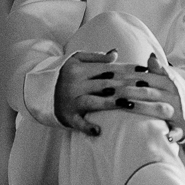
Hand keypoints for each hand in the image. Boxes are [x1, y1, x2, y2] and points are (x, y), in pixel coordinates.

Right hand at [55, 48, 174, 136]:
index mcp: (80, 69)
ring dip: (112, 104)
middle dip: (127, 86)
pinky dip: (87, 127)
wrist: (38, 90)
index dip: (128, 69)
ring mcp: (71, 100)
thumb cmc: (64, 74)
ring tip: (129, 105)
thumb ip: (96, 57)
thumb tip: (116, 53)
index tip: (145, 70)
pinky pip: (78, 122)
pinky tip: (99, 131)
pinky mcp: (67, 115)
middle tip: (146, 88)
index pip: (109, 69)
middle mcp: (76, 84)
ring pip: (94, 101)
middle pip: (106, 84)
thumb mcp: (76, 60)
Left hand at [115, 58, 184, 141]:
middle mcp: (173, 96)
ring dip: (142, 107)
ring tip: (124, 105)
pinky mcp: (182, 128)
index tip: (109, 76)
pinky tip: (163, 136)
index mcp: (169, 84)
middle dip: (128, 90)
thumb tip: (151, 55)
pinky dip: (171, 134)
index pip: (145, 77)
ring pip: (159, 109)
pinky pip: (177, 131)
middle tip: (108, 91)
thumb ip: (159, 70)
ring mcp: (178, 112)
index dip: (127, 76)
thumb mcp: (170, 82)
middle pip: (148, 92)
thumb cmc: (177, 99)